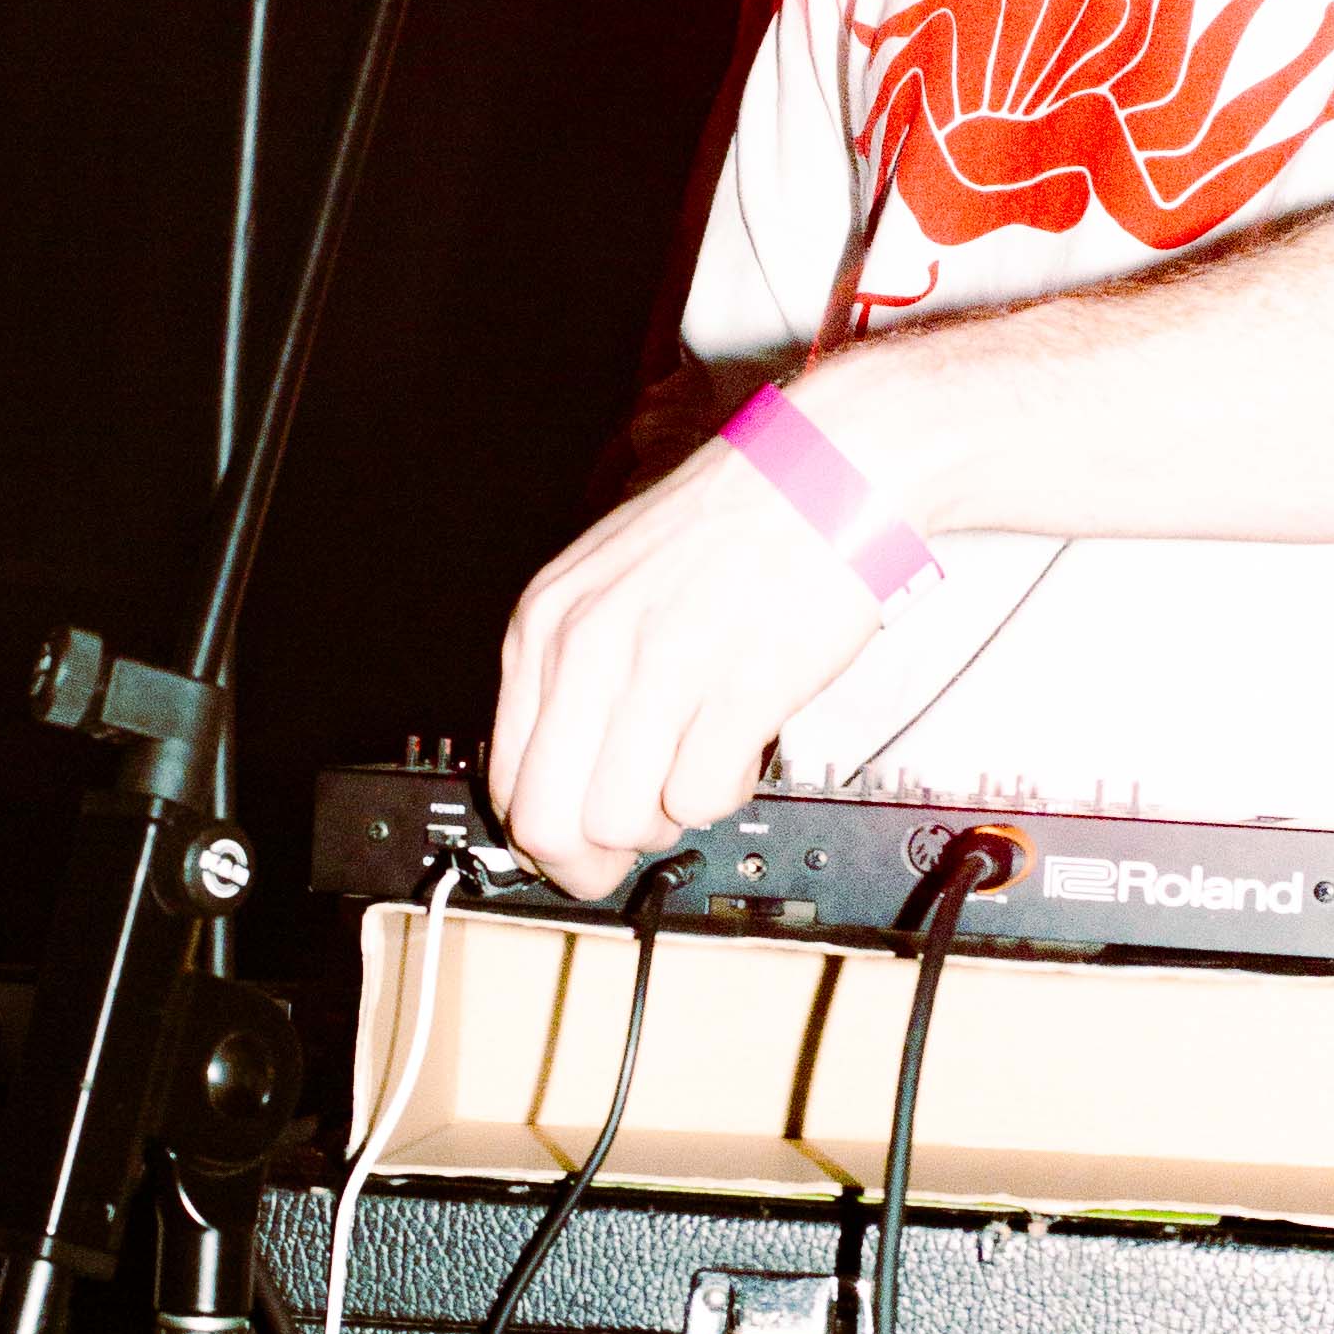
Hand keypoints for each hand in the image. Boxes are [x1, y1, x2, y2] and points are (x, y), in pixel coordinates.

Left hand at [491, 437, 886, 892]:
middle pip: (550, 823)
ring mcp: (660, 668)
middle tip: (628, 851)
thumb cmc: (727, 530)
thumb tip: (563, 782)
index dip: (544, 838)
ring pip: (621, 822)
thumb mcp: (606, 586)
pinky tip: (737, 746)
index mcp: (545, 624)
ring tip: (694, 768)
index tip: (578, 847)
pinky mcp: (736, 687)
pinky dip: (722, 793)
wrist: (827, 472)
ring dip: (663, 819)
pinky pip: (700, 799)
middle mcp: (588, 648)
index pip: (506, 782)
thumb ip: (573, 676)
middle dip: (588, 860)